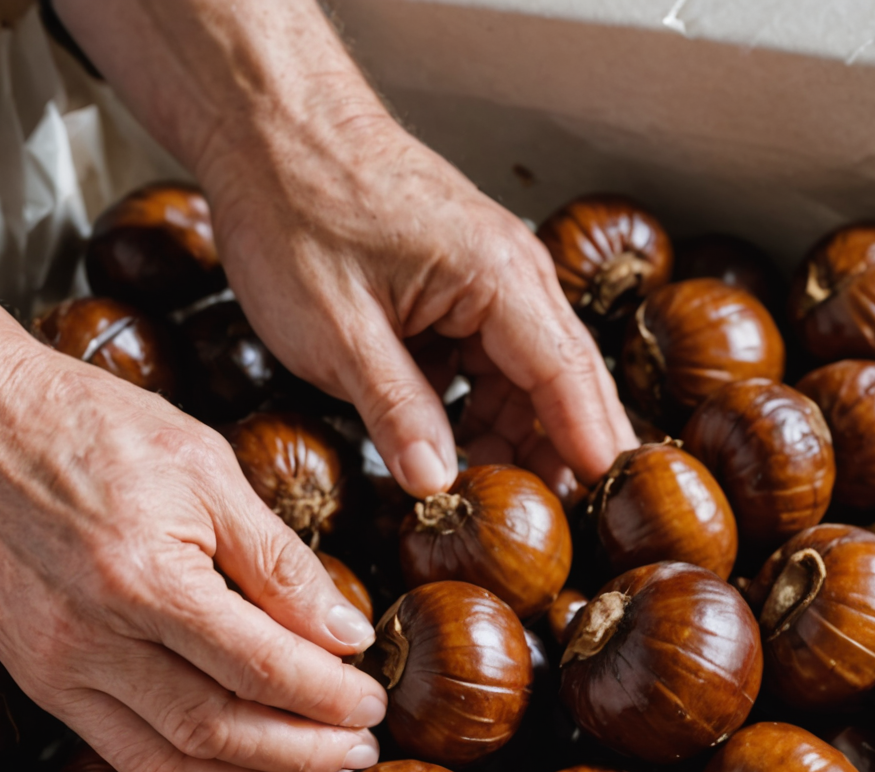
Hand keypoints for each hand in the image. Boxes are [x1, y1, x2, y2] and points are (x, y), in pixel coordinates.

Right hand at [0, 345, 387, 771]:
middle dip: (304, 754)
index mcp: (144, 576)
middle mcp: (93, 639)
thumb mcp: (202, 463)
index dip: (327, 695)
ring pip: (169, 768)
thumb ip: (276, 558)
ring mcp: (55, 670)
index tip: (375, 700)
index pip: (259, 666)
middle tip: (362, 748)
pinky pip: (123, 756)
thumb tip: (346, 632)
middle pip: (218, 733)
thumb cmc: (85, 424)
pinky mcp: (36, 681)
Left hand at [200, 114, 636, 499]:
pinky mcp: (455, 284)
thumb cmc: (295, 211)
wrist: (267, 131)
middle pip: (562, 383)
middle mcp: (512, 274)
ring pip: (522, 377)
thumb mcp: (337, 332)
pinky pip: (484, 359)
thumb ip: (396, 411)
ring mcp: (487, 277)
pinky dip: (471, 406)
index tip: (607, 511)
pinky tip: (442, 450)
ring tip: (485, 507)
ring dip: (507, 437)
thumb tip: (439, 484)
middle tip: (547, 536)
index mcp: (499, 279)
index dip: (589, 451)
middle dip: (556, 456)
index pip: (571, 381)